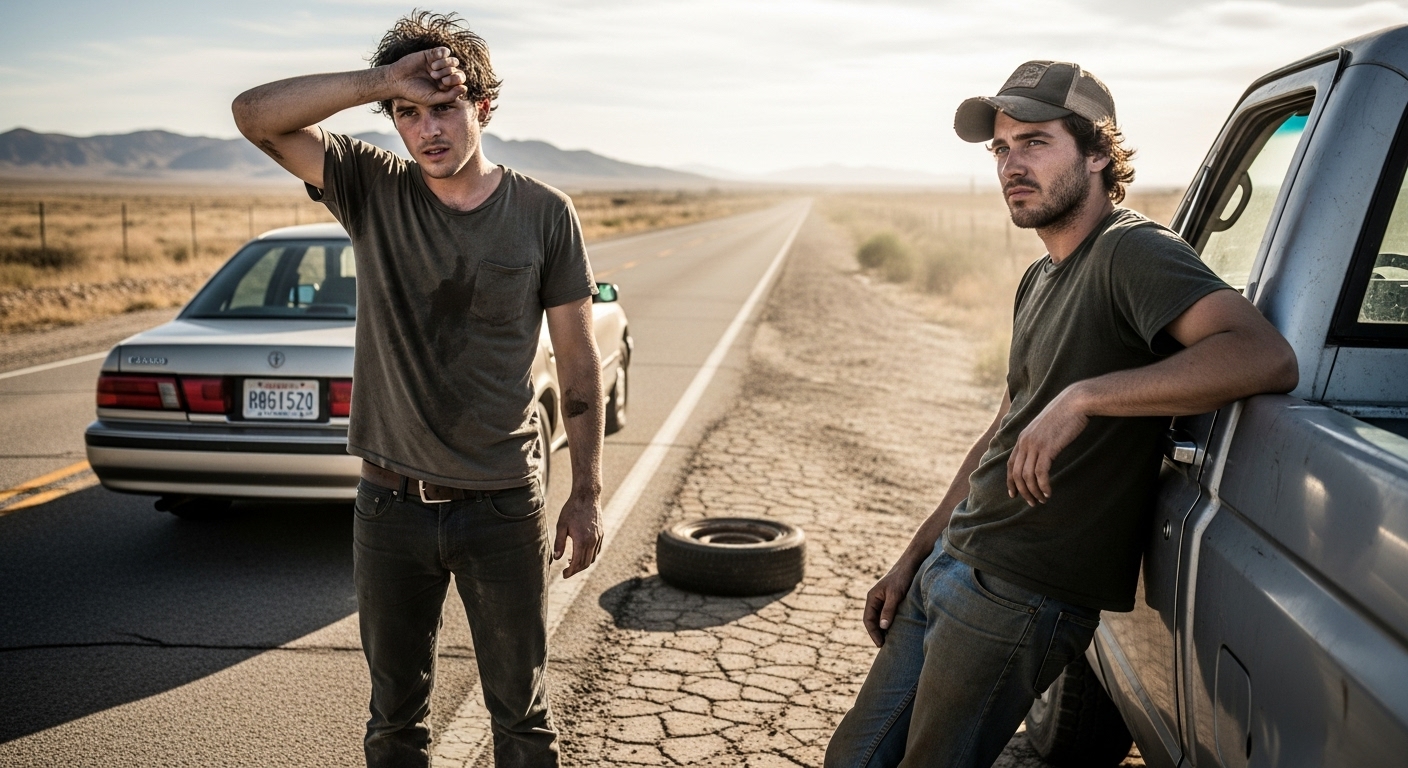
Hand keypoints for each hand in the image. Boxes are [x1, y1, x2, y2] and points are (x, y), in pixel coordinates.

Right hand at [387, 47, 467, 104]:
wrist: (397, 81)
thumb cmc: (414, 93)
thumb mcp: (433, 98)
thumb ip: (450, 96)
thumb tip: (465, 88)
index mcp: (446, 87)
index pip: (460, 82)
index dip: (456, 80)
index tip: (443, 83)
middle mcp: (444, 75)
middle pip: (459, 71)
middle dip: (450, 73)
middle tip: (436, 77)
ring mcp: (439, 64)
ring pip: (453, 61)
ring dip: (445, 64)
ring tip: (432, 70)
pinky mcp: (431, 55)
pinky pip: (444, 51)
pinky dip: (442, 53)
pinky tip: (434, 58)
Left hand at [553, 491, 602, 578]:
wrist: (587, 496)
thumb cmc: (572, 509)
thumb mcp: (561, 525)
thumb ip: (559, 543)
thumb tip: (556, 558)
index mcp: (582, 541)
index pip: (577, 563)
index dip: (570, 571)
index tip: (564, 575)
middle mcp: (592, 541)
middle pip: (586, 563)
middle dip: (576, 570)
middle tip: (566, 572)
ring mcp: (598, 538)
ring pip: (592, 558)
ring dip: (583, 564)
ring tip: (572, 563)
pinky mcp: (601, 534)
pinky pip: (597, 550)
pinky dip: (590, 556)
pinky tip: (581, 554)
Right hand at [863, 555, 921, 646]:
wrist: (912, 563)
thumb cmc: (902, 577)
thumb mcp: (895, 594)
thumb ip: (888, 610)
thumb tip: (883, 627)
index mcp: (872, 597)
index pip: (868, 619)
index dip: (873, 633)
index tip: (880, 645)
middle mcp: (876, 598)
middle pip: (873, 620)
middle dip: (877, 633)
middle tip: (885, 646)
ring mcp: (884, 599)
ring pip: (880, 617)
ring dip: (884, 629)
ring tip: (891, 641)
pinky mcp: (893, 598)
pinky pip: (888, 613)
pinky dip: (890, 622)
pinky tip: (898, 629)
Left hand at [1007, 385, 1088, 505]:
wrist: (1075, 402)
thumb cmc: (1064, 415)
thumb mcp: (1046, 428)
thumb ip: (1039, 440)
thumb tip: (1042, 454)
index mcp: (1023, 437)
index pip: (1010, 464)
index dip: (1010, 482)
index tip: (1014, 494)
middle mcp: (1025, 442)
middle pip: (1016, 474)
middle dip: (1022, 491)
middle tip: (1031, 503)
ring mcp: (1034, 445)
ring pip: (1027, 476)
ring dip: (1033, 492)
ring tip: (1041, 500)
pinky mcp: (1047, 448)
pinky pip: (1040, 474)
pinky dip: (1043, 486)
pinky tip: (1049, 493)